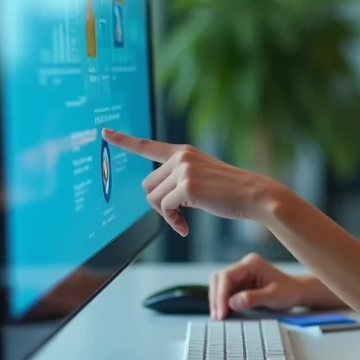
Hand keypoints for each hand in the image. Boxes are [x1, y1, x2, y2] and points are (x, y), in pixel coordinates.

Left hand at [102, 128, 281, 235]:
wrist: (254, 195)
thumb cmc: (229, 191)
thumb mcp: (201, 176)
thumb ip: (177, 178)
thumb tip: (155, 197)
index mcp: (183, 152)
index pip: (147, 145)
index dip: (123, 140)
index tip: (105, 132)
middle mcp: (181, 157)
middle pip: (146, 185)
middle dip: (158, 203)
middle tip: (177, 214)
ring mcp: (184, 170)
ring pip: (153, 199)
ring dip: (166, 214)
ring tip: (184, 220)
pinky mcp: (187, 186)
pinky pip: (165, 209)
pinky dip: (173, 222)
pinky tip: (185, 227)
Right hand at [210, 253, 306, 319]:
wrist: (296, 292)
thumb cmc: (288, 292)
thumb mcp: (273, 296)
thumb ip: (253, 298)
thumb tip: (232, 303)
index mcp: (251, 263)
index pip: (227, 276)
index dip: (221, 294)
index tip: (222, 313)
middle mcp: (243, 266)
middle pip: (218, 279)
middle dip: (216, 298)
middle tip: (218, 318)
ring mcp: (241, 275)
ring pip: (218, 285)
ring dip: (217, 301)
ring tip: (219, 318)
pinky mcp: (240, 284)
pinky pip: (225, 292)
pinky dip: (222, 303)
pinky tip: (224, 314)